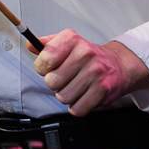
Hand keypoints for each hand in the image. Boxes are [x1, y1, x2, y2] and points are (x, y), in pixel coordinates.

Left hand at [30, 29, 148, 116]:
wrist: (118, 64)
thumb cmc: (88, 55)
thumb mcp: (67, 43)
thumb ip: (47, 44)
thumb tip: (30, 43)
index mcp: (72, 39)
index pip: (45, 59)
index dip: (42, 68)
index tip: (48, 68)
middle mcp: (85, 53)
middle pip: (52, 81)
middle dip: (55, 84)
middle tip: (65, 79)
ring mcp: (95, 72)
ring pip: (63, 97)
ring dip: (66, 96)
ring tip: (75, 87)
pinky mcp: (103, 90)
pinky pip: (77, 109)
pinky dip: (77, 106)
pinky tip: (82, 96)